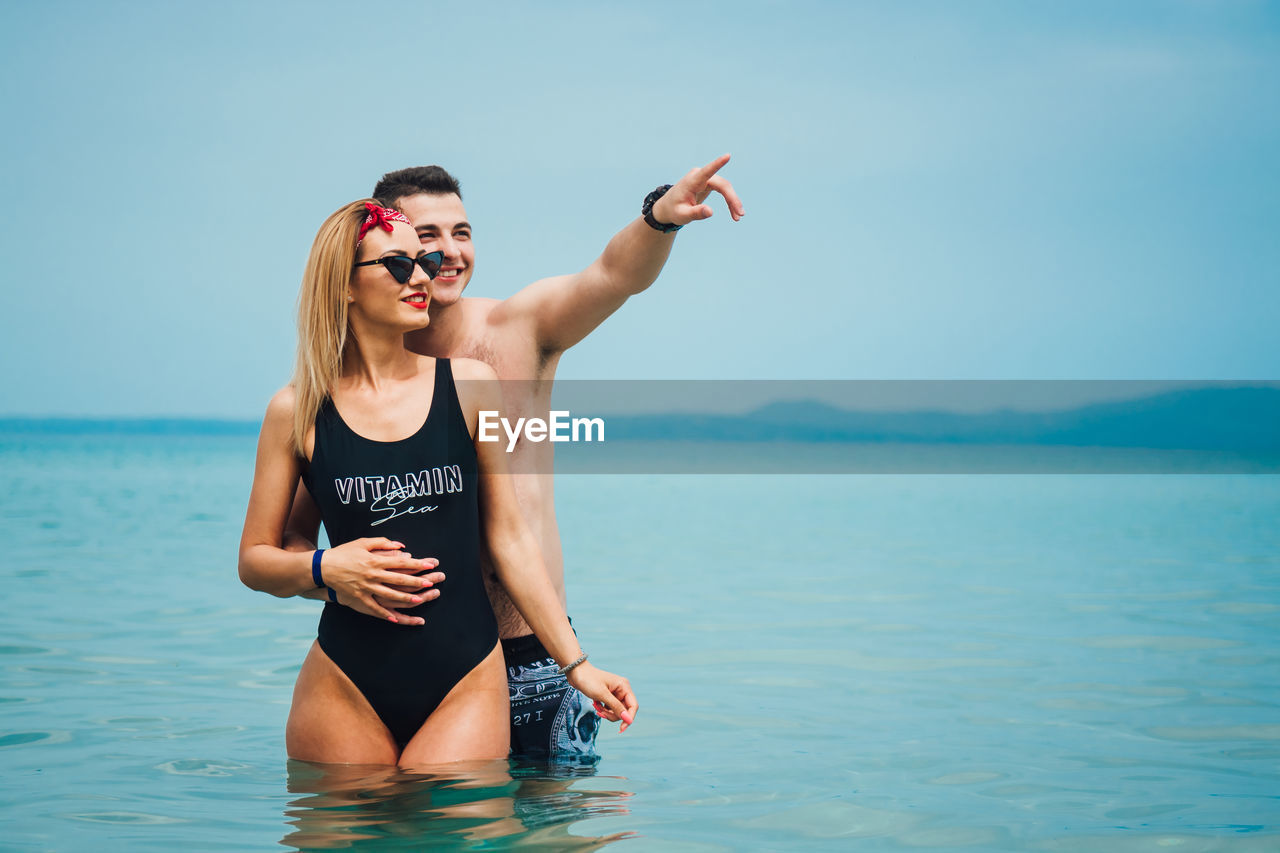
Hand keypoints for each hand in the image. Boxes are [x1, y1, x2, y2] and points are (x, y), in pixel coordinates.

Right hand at [321, 538, 441, 624]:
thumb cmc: (344, 553)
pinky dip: (385, 614)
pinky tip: (396, 619)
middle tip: (431, 583)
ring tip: (419, 600)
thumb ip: (383, 543)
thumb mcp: (363, 542)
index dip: (416, 564)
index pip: (400, 562)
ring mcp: (366, 588)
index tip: (430, 565)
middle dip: (416, 581)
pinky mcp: (359, 598)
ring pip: (389, 595)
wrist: (323, 567)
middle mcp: (372, 575)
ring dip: (405, 598)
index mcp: (375, 560)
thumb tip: (402, 546)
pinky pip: (374, 608)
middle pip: (398, 579)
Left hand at [567, 662, 637, 731]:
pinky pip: (610, 708)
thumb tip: (627, 719)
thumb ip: (616, 707)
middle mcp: (622, 690)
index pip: (633, 706)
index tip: (621, 729)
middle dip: (612, 715)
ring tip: (596, 707)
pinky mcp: (608, 696)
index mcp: (624, 686)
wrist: (576, 672)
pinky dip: (603, 710)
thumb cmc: (588, 680)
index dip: (629, 718)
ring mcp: (615, 693)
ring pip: (616, 711)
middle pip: (624, 710)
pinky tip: (596, 705)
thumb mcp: (602, 695)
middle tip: (600, 713)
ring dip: (606, 713)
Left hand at [650, 153, 744, 227]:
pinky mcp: (709, 183)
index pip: (706, 172)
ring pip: (725, 187)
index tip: (728, 156)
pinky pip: (724, 190)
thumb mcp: (682, 216)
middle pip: (722, 184)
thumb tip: (710, 212)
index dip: (717, 164)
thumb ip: (695, 213)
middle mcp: (699, 176)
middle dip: (732, 199)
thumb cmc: (674, 210)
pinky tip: (734, 212)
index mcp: (691, 182)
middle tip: (739, 215)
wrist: (669, 207)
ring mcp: (705, 178)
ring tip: (738, 217)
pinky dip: (729, 201)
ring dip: (733, 201)